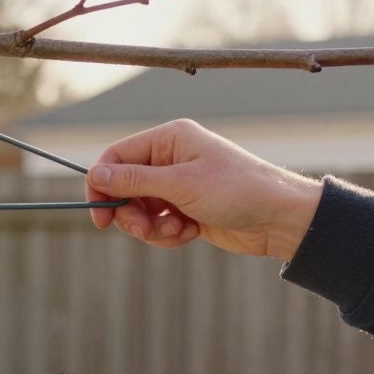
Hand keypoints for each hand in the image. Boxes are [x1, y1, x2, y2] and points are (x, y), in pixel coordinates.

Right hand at [85, 119, 323, 261]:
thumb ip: (135, 180)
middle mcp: (170, 159)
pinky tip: (190, 233)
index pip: (116, 157)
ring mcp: (178, 186)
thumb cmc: (236, 191)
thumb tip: (95, 174)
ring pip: (140, 211)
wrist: (278, 219)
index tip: (100, 215)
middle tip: (143, 229)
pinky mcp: (185, 210)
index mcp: (169, 140)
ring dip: (152, 227)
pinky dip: (168, 234)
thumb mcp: (181, 184)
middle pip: (124, 188)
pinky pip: (158, 225)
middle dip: (131, 213)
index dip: (102, 186)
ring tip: (177, 230)